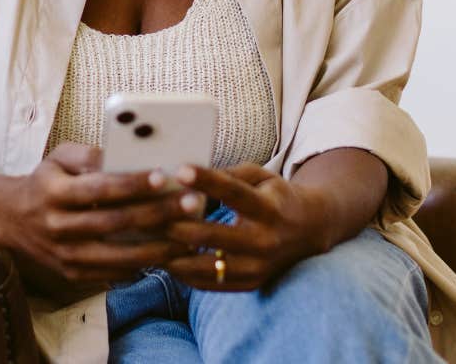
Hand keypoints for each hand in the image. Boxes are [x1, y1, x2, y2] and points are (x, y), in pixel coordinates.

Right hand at [0, 143, 206, 301]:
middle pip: (115, 222)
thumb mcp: (58, 157)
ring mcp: (64, 256)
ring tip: (190, 236)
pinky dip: (143, 265)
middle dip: (158, 213)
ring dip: (159, 247)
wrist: (11, 219)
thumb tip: (126, 154)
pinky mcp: (72, 274)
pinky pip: (114, 272)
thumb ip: (89, 154)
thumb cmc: (46, 181)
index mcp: (53, 193)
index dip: (132, 184)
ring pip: (119, 255)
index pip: (99, 188)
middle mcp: (57, 227)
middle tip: (191, 202)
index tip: (164, 176)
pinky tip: (168, 254)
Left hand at [161, 164, 333, 291]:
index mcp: (269, 209)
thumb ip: (229, 174)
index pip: (234, 193)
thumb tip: (188, 173)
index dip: (206, 181)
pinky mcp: (250, 284)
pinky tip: (164, 258)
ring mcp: (258, 268)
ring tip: (147, 242)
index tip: (179, 170)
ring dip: (174, 254)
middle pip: (213, 235)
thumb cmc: (275, 196)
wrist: (309, 231)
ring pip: (207, 266)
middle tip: (146, 214)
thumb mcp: (261, 176)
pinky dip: (184, 273)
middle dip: (177, 225)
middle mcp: (266, 241)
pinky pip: (209, 284)